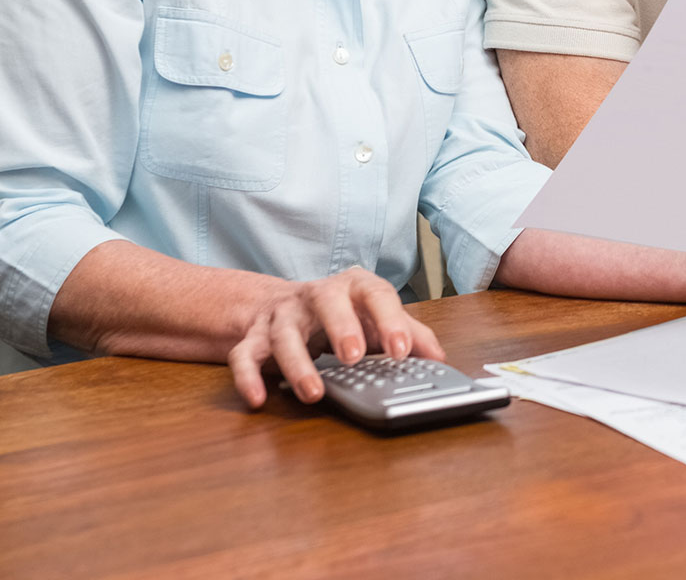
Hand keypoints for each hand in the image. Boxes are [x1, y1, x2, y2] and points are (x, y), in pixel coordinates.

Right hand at [226, 266, 443, 408]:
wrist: (283, 306)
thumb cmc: (341, 314)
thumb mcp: (377, 319)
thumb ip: (411, 335)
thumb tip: (439, 359)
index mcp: (353, 288)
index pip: (375, 294)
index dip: (390, 320)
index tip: (401, 351)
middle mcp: (316, 296)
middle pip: (326, 301)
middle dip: (341, 327)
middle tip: (353, 357)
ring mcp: (282, 316)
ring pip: (284, 334)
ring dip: (298, 364)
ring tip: (313, 392)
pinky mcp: (254, 337)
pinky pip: (246, 355)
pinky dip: (248, 377)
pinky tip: (258, 398)